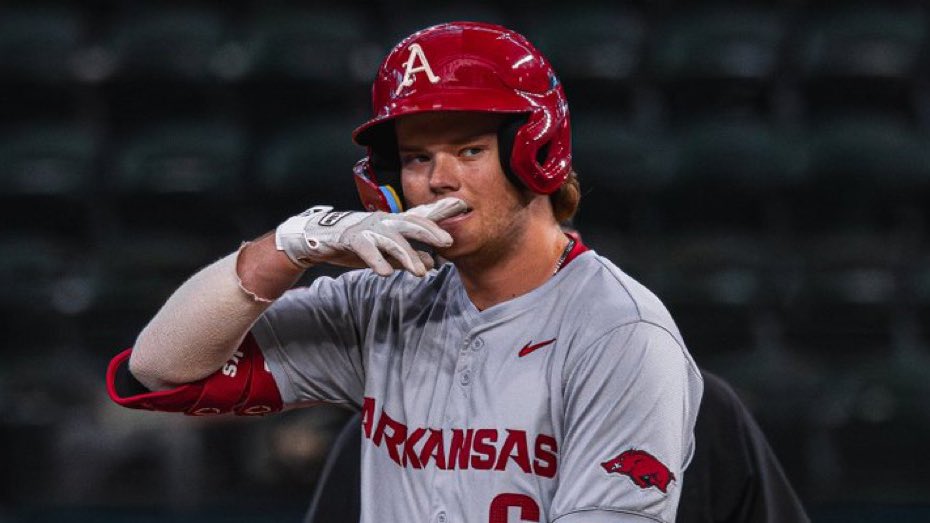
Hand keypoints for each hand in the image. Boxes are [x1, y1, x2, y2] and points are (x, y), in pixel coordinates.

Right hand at [275, 197, 465, 275]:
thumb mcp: (387, 252)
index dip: (441, 211)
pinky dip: (377, 261)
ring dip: (408, 256)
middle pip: (411, 223)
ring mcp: (367, 229)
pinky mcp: (351, 239)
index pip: (422, 216)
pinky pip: (366, 249)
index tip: (463, 205)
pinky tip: (386, 273)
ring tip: (420, 273)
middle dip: (430, 231)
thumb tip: (432, 264)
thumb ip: (409, 257)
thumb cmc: (358, 243)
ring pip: (392, 240)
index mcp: (394, 224)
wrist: (320, 239)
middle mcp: (384, 222)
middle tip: (448, 242)